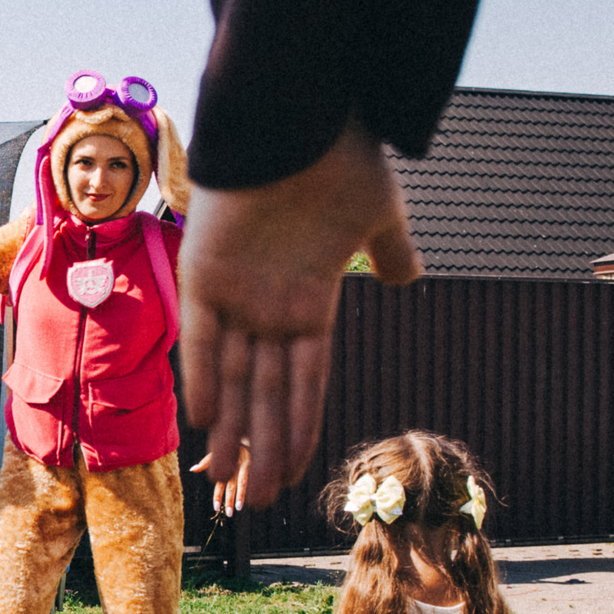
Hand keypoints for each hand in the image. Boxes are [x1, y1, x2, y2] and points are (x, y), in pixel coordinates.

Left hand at [180, 121, 422, 509]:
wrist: (298, 111)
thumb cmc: (341, 157)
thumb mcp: (378, 214)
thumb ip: (390, 253)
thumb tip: (408, 281)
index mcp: (311, 303)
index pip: (306, 383)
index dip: (301, 429)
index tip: (300, 472)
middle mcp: (271, 308)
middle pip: (268, 395)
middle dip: (264, 449)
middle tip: (257, 503)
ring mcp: (238, 293)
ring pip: (238, 379)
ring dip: (235, 431)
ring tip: (229, 481)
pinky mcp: (205, 273)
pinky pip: (205, 337)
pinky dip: (206, 375)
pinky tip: (207, 419)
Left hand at [190, 448, 252, 518]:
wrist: (249, 433)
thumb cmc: (231, 446)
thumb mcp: (217, 452)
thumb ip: (205, 462)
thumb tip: (192, 470)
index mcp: (226, 466)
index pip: (220, 484)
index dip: (218, 496)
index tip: (216, 507)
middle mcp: (235, 467)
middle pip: (231, 486)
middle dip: (229, 500)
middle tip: (228, 514)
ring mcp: (247, 466)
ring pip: (243, 483)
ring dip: (241, 496)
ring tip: (239, 508)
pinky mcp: (257, 464)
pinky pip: (255, 478)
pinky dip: (254, 489)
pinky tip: (256, 499)